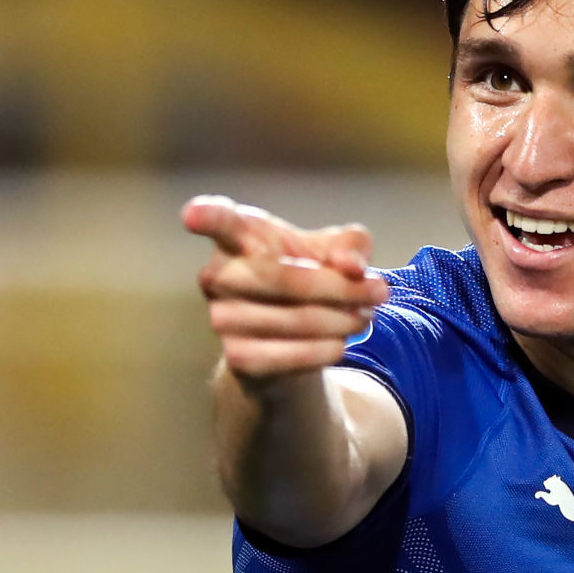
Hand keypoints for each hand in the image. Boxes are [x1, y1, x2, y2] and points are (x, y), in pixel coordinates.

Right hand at [183, 195, 389, 383]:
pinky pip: (290, 355)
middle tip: (381, 290)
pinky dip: (326, 349)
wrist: (291, 339)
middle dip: (341, 288)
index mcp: (239, 236)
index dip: (205, 217)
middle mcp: (219, 274)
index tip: (193, 215)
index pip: (218, 221)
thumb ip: (352, 245)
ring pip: (295, 319)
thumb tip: (351, 266)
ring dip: (343, 320)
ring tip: (366, 315)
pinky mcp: (237, 357)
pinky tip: (342, 342)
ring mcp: (222, 318)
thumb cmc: (311, 275)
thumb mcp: (339, 251)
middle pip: (284, 278)